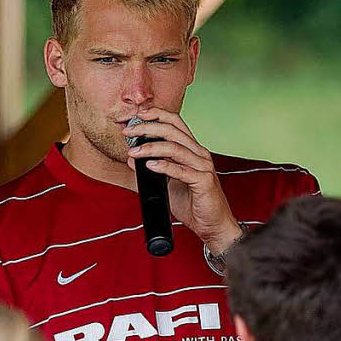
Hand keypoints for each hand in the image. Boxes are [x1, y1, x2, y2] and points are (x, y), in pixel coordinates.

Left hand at [124, 107, 241, 252]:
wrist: (212, 225)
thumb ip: (148, 171)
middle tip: (128, 132)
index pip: (175, 123)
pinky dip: (164, 166)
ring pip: (175, 148)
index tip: (137, 116)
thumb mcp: (166, 184)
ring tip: (133, 151)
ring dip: (150, 147)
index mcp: (192, 150)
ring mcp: (203, 166)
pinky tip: (149, 165)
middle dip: (148, 128)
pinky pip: (181, 170)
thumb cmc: (193, 204)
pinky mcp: (204, 181)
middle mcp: (199, 154)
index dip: (156, 115)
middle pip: (173, 131)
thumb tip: (130, 158)